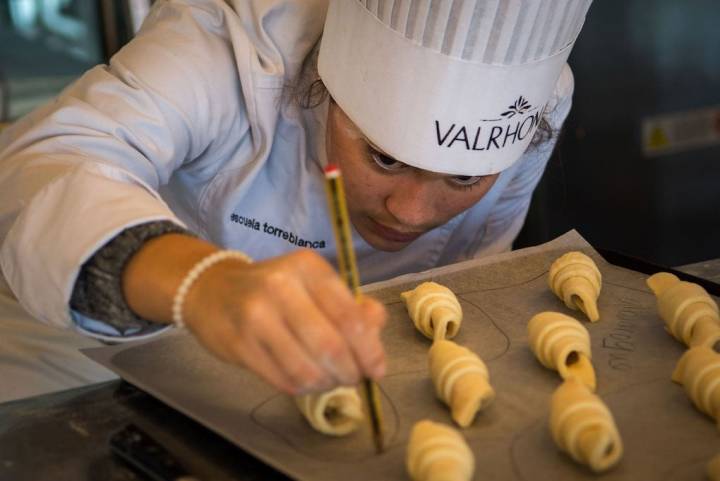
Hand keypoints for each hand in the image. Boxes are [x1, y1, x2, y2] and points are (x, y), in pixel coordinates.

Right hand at [182, 249, 386, 393]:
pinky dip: (304, 388)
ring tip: (330, 380)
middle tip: (354, 378)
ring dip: (327, 383)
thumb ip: (351, 304)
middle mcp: (280, 286)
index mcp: (307, 266)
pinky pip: (284, 380)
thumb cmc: (274, 289)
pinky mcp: (238, 344)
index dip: (370, 349)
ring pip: (307, 369)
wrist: (212, 290)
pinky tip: (307, 380)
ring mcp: (256, 316)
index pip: (350, 316)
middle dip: (351, 371)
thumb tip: (376, 326)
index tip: (377, 368)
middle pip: (331, 346)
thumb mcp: (314, 283)